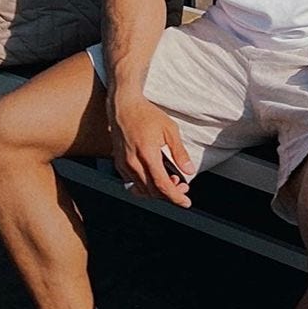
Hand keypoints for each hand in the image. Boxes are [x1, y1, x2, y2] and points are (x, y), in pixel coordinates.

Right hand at [108, 93, 193, 207]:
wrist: (123, 106)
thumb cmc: (146, 115)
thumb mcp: (170, 130)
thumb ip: (180, 152)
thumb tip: (189, 170)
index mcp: (147, 154)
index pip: (162, 185)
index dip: (175, 197)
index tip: (185, 202)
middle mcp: (133, 162)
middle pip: (152, 191)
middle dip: (169, 194)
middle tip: (181, 187)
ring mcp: (123, 164)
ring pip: (141, 190)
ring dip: (157, 190)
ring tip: (170, 179)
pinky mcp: (118, 164)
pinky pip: (132, 183)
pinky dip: (145, 185)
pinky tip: (155, 176)